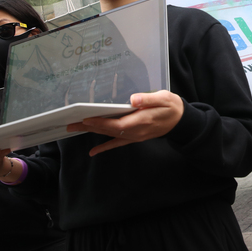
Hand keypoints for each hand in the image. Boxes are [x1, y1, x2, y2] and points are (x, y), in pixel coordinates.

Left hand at [66, 90, 183, 156]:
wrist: (180, 121)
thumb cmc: (171, 107)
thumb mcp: (164, 98)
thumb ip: (148, 99)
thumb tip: (133, 99)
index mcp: (141, 120)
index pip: (118, 123)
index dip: (101, 122)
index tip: (87, 118)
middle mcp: (135, 131)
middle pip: (109, 130)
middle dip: (89, 127)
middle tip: (71, 124)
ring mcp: (134, 136)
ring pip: (110, 135)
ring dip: (92, 132)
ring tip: (75, 129)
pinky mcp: (134, 137)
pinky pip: (117, 143)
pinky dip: (104, 147)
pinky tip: (93, 152)